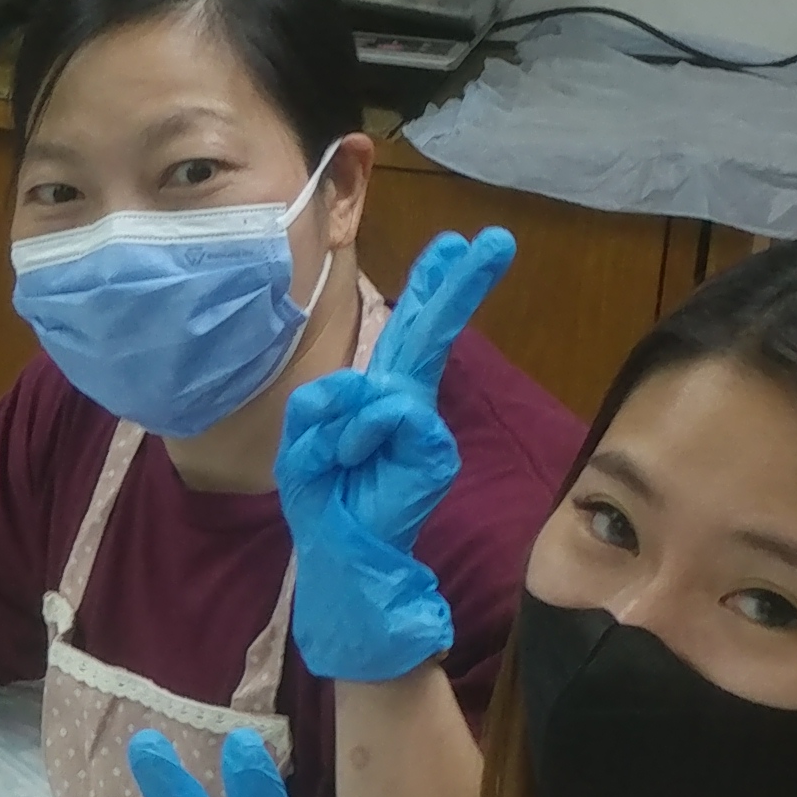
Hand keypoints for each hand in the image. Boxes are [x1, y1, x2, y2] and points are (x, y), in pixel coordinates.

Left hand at [278, 227, 518, 683]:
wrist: (340, 556)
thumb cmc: (325, 497)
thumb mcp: (302, 440)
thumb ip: (322, 404)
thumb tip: (369, 391)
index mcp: (377, 394)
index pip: (407, 329)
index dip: (431, 286)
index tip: (455, 244)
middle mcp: (406, 402)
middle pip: (432, 332)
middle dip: (460, 285)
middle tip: (494, 240)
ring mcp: (423, 427)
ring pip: (386, 384)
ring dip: (345, 421)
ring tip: (339, 457)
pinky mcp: (433, 451)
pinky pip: (391, 414)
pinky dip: (361, 434)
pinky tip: (355, 460)